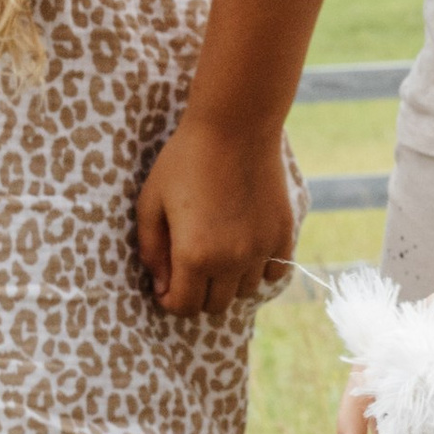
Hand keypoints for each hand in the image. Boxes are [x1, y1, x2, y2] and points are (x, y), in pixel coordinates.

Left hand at [138, 113, 298, 313]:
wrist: (235, 126)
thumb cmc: (185, 160)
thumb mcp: (151, 203)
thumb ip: (151, 250)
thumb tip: (161, 287)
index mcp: (193, 255)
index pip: (184, 307)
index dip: (170, 301)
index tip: (167, 287)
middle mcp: (231, 261)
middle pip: (215, 305)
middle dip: (198, 294)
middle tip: (190, 269)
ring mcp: (261, 249)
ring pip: (245, 291)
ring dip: (229, 281)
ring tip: (219, 253)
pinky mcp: (283, 234)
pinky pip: (275, 272)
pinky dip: (259, 269)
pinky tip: (246, 248)